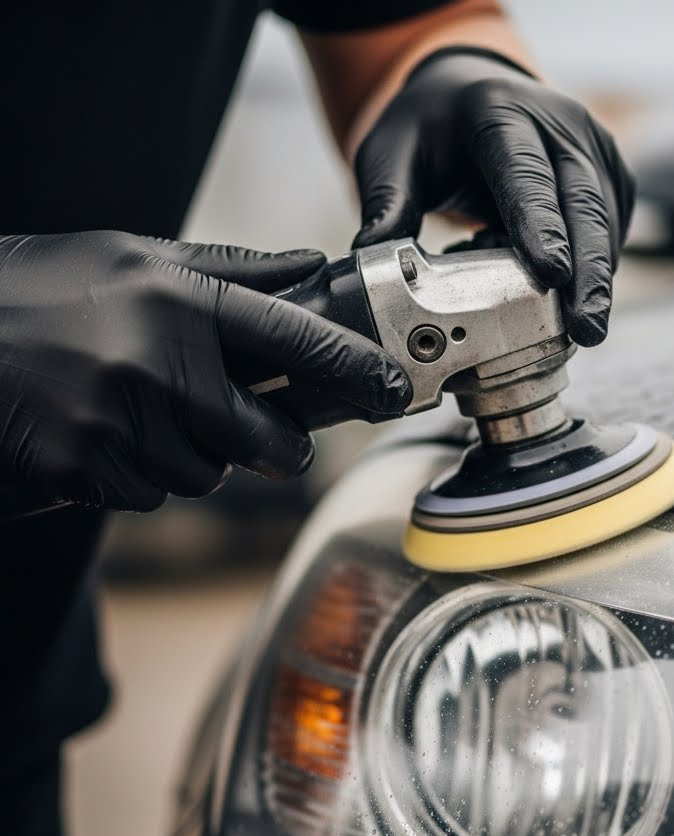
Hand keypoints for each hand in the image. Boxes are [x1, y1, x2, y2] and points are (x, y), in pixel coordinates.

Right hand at [0, 232, 409, 509]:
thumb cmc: (34, 291)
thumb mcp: (127, 258)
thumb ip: (225, 270)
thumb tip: (305, 269)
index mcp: (174, 300)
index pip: (293, 339)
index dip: (352, 369)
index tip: (392, 387)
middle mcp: (156, 365)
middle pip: (266, 440)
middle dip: (275, 446)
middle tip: (269, 435)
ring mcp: (120, 425)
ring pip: (206, 475)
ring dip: (191, 456)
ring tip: (137, 410)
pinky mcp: (88, 472)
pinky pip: (150, 494)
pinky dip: (138, 475)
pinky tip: (101, 434)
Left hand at [353, 50, 634, 347]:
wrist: (468, 94)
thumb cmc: (428, 130)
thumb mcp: (390, 155)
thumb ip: (385, 206)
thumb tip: (375, 265)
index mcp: (500, 110)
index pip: (525, 173)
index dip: (540, 224)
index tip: (551, 274)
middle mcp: (558, 122)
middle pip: (583, 202)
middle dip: (588, 272)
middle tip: (587, 328)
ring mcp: (592, 147)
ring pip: (605, 221)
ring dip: (596, 279)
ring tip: (582, 331)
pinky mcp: (609, 174)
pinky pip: (612, 229)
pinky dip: (596, 269)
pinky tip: (574, 303)